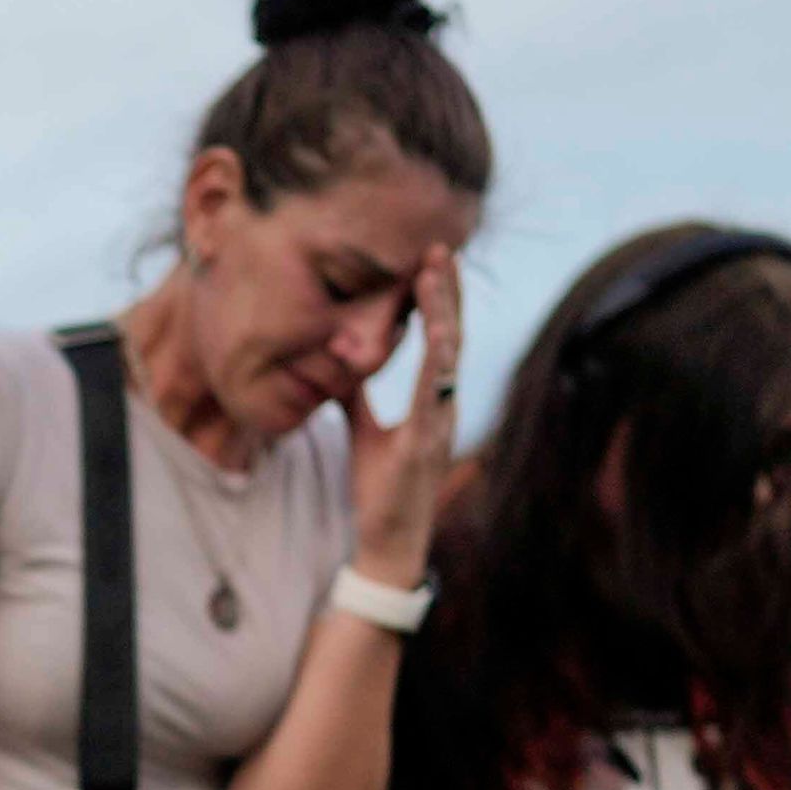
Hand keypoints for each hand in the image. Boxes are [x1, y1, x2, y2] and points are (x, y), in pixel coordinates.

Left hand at [336, 242, 463, 585]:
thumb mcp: (362, 432)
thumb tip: (339, 364)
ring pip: (448, 359)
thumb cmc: (380, 489)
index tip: (430, 259)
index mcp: (432, 401)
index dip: (437, 299)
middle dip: (447, 291)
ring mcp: (439, 425)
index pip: (439, 339)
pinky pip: (433, 398)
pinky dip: (436, 364)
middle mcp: (443, 407)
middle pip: (451, 337)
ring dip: (444, 314)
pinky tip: (437, 334)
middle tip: (440, 246)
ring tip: (437, 274)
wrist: (388, 542)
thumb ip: (356, 397)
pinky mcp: (425, 447)